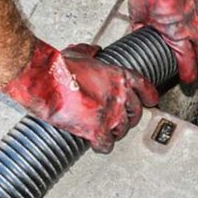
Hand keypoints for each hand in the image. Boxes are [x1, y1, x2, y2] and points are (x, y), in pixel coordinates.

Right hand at [0, 39, 158, 152]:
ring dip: (116, 132)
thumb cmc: (60, 67)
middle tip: (121, 120)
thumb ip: (90, 53)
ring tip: (108, 132)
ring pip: (123, 130)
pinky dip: (102, 146)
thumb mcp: (79, 53)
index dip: (149, 96)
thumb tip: (93, 51)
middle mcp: (120, 95)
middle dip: (129, 117)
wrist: (46, 81)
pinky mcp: (97, 130)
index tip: (150, 101)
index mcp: (119, 76)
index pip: (144, 87)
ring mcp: (110, 114)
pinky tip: (97, 144)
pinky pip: (107, 144)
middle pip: (135, 112)